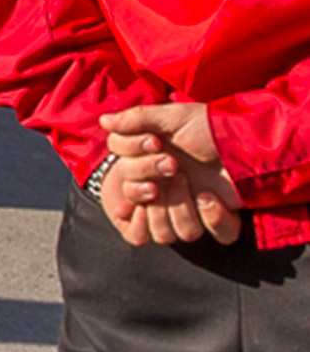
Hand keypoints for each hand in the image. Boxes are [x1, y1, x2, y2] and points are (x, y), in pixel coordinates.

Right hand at [98, 101, 242, 246]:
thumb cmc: (208, 125)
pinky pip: (208, 235)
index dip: (134, 167)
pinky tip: (210, 198)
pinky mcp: (217, 218)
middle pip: (142, 212)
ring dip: (179, 207)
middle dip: (156, 189)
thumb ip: (135, 119)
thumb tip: (103, 121)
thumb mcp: (172, 117)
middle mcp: (166, 190)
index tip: (154, 145)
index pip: (124, 180)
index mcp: (152, 166)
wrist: (247, 139)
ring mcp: (190, 207)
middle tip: (175, 166)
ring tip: (193, 185)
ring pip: (169, 233)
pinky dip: (212, 219)